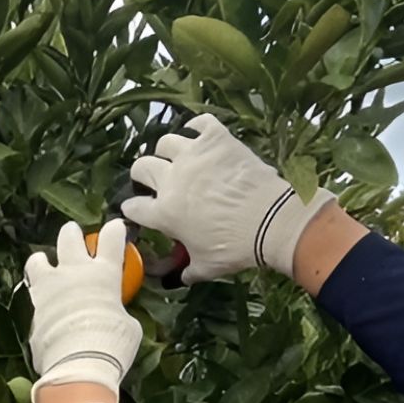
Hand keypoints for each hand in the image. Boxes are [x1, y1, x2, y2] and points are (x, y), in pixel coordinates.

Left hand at [24, 217, 142, 402]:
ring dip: (42, 261)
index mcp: (104, 273)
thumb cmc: (112, 344)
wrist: (78, 364)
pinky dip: (36, 296)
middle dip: (72, 234)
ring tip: (44, 265)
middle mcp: (74, 272)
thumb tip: (113, 315)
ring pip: (38, 259)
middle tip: (73, 236)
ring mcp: (49, 287)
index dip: (114, 230)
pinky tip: (40, 304)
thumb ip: (117, 312)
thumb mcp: (127, 326)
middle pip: (69, 237)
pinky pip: (31, 293)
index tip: (115, 227)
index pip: (111, 239)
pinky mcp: (32, 306)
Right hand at [120, 113, 334, 283]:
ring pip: (165, 142)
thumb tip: (182, 278)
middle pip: (141, 167)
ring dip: (168, 151)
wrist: (270, 219)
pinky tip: (199, 135)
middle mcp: (171, 179)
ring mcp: (193, 154)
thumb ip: (188, 271)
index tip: (138, 210)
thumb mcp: (206, 267)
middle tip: (154, 181)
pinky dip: (196, 128)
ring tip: (178, 158)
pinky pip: (198, 124)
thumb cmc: (235, 247)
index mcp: (164, 212)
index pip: (134, 207)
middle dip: (143, 175)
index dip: (133, 209)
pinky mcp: (216, 139)